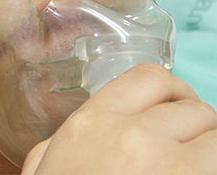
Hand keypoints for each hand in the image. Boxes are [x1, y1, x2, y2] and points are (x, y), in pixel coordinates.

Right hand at [21, 63, 216, 174]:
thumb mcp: (43, 173)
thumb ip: (55, 146)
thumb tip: (77, 131)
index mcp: (91, 125)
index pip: (149, 78)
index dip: (172, 92)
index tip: (178, 110)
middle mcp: (132, 136)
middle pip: (193, 109)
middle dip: (197, 130)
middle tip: (191, 152)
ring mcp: (170, 166)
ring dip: (212, 151)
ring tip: (197, 167)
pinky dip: (214, 167)